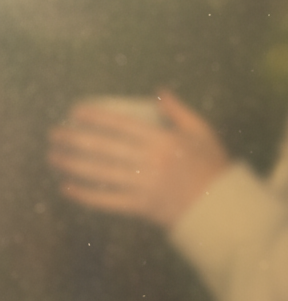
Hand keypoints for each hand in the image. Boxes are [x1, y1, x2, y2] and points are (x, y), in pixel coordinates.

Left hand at [48, 90, 230, 227]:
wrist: (221, 207)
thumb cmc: (213, 167)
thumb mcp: (202, 132)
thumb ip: (179, 112)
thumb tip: (159, 92)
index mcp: (163, 141)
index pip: (121, 125)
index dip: (95, 117)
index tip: (75, 112)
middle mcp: (150, 162)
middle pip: (104, 148)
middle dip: (75, 140)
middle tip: (54, 134)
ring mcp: (144, 186)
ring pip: (101, 173)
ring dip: (73, 165)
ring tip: (54, 157)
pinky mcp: (142, 207)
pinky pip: (108, 201)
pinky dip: (86, 196)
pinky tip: (67, 188)